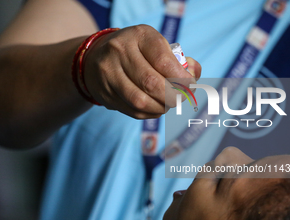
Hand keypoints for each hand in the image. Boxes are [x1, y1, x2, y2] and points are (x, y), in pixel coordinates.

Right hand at [83, 25, 200, 118]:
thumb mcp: (155, 45)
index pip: (163, 60)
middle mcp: (119, 52)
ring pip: (140, 101)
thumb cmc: (136, 52)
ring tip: (169, 104)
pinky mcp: (105, 94)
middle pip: (151, 83)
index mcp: (138, 36)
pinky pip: (132, 111)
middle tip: (182, 98)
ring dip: (161, 107)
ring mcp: (108, 74)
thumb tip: (194, 75)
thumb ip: (178, 59)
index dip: (181, 78)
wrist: (95, 59)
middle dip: (172, 96)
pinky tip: (156, 108)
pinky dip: (150, 113)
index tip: (190, 85)